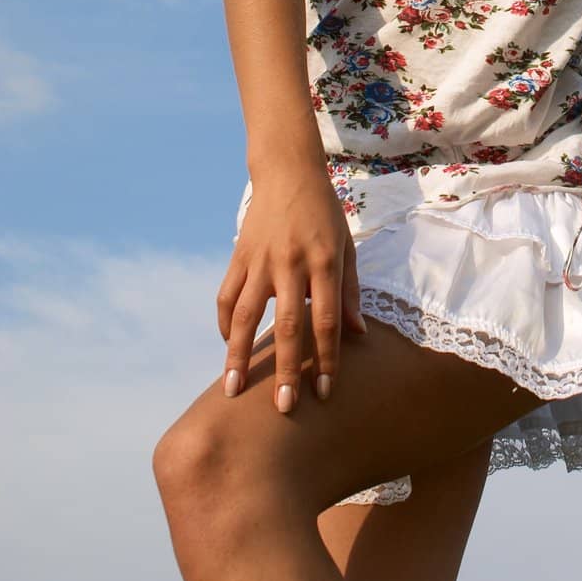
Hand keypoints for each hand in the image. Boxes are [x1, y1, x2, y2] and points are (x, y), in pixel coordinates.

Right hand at [216, 160, 367, 412]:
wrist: (288, 172)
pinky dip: (224, 324)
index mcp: (324, 262)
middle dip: (284, 370)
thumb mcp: (347, 247)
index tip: (325, 392)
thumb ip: (349, 292)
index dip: (326, 358)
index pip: (326, 320)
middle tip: (283, 408)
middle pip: (286, 325)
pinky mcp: (238, 255)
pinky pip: (226, 296)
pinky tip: (228, 347)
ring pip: (244, 315)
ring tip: (232, 391)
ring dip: (238, 356)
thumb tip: (357, 336)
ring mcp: (260, 260)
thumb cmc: (324, 214)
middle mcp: (291, 263)